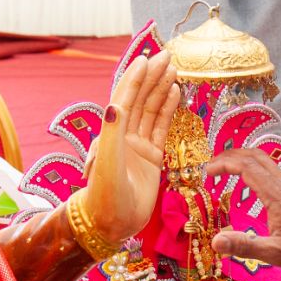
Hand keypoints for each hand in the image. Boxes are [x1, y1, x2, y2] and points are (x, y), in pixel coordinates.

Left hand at [78, 52, 179, 241]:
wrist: (111, 224)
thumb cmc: (105, 196)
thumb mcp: (108, 165)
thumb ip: (112, 134)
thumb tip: (115, 104)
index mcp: (112, 133)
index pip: (125, 98)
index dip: (135, 78)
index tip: (147, 58)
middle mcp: (124, 135)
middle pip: (140, 99)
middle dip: (151, 76)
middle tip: (167, 56)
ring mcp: (138, 145)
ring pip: (151, 111)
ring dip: (161, 89)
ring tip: (173, 69)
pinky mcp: (152, 158)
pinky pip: (161, 128)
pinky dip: (168, 110)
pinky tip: (175, 93)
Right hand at [205, 148, 280, 270]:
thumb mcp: (277, 253)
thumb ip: (246, 246)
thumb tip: (215, 241)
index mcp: (278, 196)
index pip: (247, 167)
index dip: (224, 164)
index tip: (207, 172)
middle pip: (254, 155)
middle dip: (229, 155)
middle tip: (210, 166)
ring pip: (263, 160)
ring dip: (241, 159)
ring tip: (223, 170)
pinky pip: (270, 169)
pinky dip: (252, 167)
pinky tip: (245, 181)